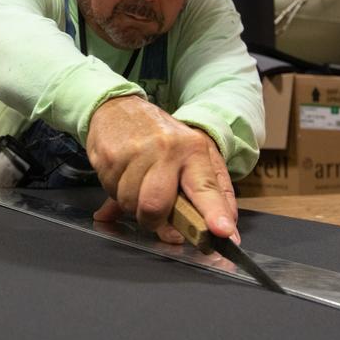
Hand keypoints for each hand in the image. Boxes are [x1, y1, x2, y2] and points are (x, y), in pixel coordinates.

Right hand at [86, 96, 237, 244]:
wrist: (119, 108)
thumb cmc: (162, 138)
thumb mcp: (195, 154)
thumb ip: (213, 192)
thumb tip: (228, 230)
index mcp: (193, 150)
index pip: (205, 187)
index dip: (214, 213)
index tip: (222, 232)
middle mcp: (166, 149)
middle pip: (156, 205)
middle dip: (154, 221)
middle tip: (156, 215)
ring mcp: (135, 151)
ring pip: (131, 204)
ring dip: (133, 206)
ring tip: (139, 185)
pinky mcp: (110, 156)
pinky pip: (112, 193)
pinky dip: (117, 193)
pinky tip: (124, 175)